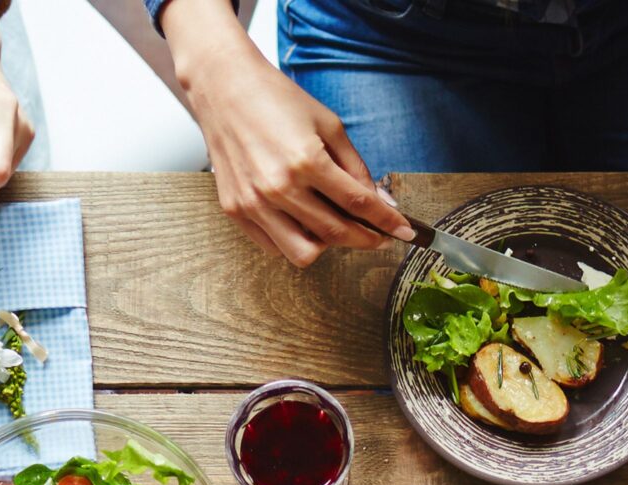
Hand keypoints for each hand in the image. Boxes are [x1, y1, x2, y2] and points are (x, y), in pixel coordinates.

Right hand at [166, 0, 409, 266]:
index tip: (404, 231)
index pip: (358, 204)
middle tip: (376, 233)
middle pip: (335, 233)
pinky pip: (274, 247)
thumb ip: (355, 167)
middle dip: (365, 238)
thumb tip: (379, 202)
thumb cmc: (275, 100)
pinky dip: (294, 240)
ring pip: (303, 253)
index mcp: (306, 161)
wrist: (223, 89)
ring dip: (327, 245)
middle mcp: (278, 187)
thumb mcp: (328, 125)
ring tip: (333, 226)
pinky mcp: (235, 209)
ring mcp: (253, 202)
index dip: (387, 222)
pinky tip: (302, 220)